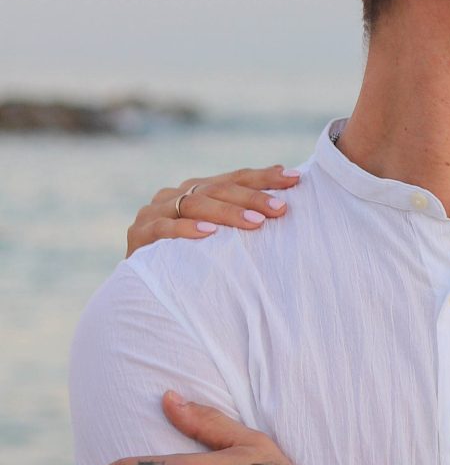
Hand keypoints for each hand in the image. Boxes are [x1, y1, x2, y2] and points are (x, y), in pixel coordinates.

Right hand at [127, 165, 297, 255]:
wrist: (141, 287)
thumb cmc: (189, 259)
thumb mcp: (217, 236)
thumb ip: (239, 218)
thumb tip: (286, 202)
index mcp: (195, 189)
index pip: (234, 178)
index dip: (264, 177)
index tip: (295, 178)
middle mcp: (174, 195)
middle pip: (218, 189)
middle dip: (252, 198)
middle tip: (281, 209)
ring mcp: (154, 213)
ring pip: (194, 204)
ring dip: (226, 213)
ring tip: (255, 223)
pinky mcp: (139, 234)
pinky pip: (164, 229)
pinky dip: (186, 229)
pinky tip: (208, 233)